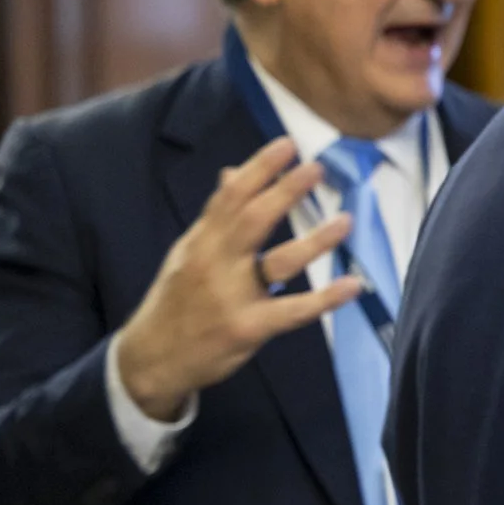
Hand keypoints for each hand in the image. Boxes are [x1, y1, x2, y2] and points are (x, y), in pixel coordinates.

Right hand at [114, 138, 362, 419]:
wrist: (151, 359)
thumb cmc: (178, 300)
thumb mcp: (189, 253)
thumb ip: (217, 216)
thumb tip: (232, 172)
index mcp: (201, 241)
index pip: (229, 197)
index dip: (259, 169)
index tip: (287, 145)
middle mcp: (215, 264)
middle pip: (252, 221)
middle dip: (285, 192)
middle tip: (317, 168)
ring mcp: (232, 297)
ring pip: (278, 263)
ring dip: (315, 241)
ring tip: (346, 221)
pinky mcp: (248, 328)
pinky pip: (292, 311)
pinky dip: (324, 299)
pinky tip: (352, 285)